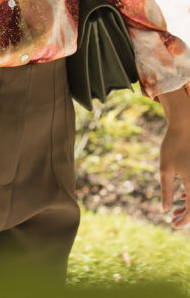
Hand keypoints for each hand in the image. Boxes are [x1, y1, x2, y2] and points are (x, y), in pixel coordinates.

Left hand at [158, 86, 189, 228]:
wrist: (186, 126)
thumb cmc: (173, 146)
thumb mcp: (165, 169)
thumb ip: (166, 190)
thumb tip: (165, 210)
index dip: (184, 221)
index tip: (173, 225)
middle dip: (187, 216)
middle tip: (173, 220)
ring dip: (189, 206)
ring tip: (175, 210)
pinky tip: (181, 197)